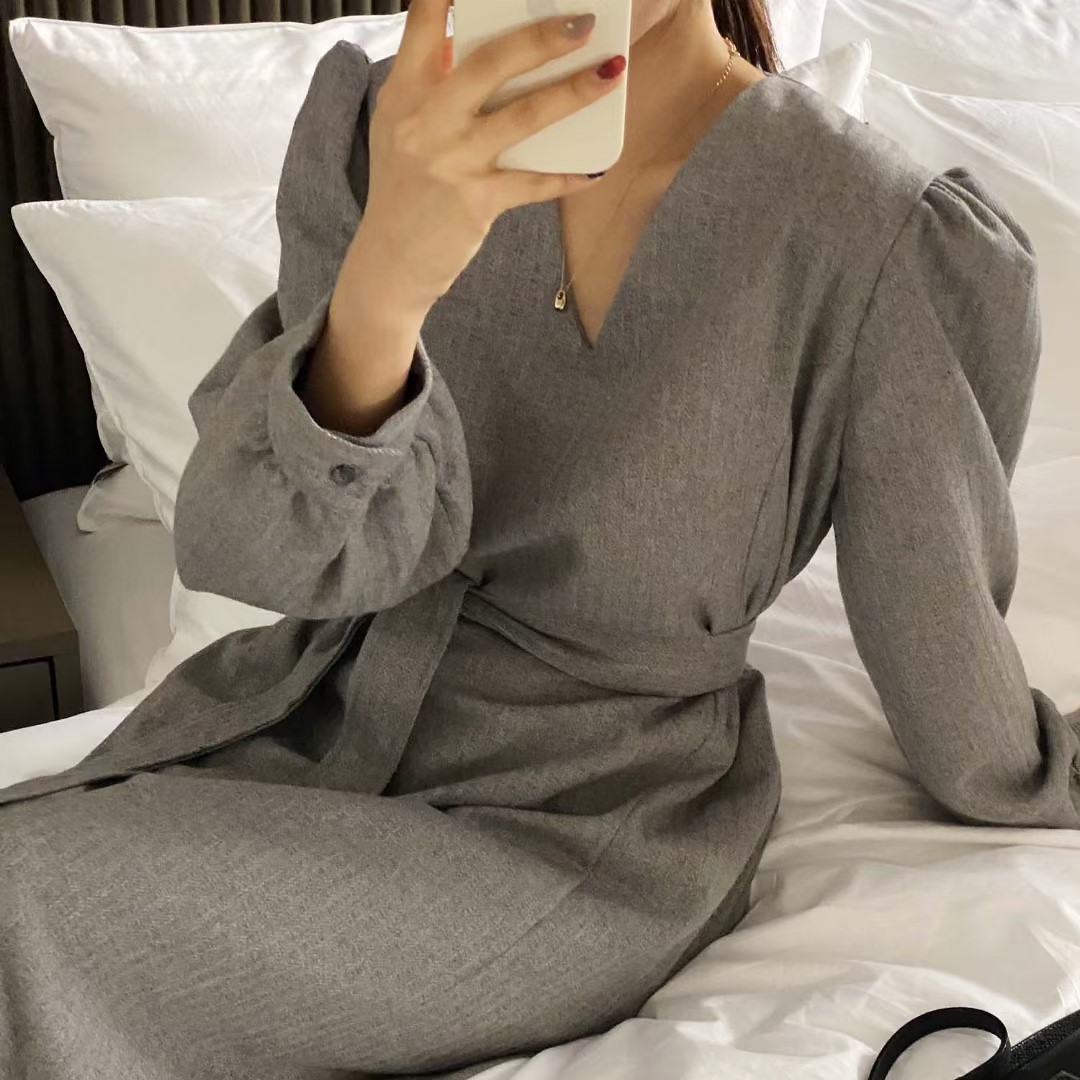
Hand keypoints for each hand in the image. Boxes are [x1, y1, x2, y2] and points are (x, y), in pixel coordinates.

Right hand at [354, 0, 624, 311]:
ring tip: (610, 74)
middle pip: (489, 62)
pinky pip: (533, 183)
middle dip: (541, 37)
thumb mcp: (400, 128)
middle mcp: (425, 120)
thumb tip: (475, 45)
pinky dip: (566, 176)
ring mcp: (451, 161)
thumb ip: (431, 86)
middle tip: (583, 22)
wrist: (390, 261)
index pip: (424, 20)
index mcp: (404, 92)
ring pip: (522, 116)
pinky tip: (594, 170)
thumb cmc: (403, 189)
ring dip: (573, 93)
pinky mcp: (475, 202)